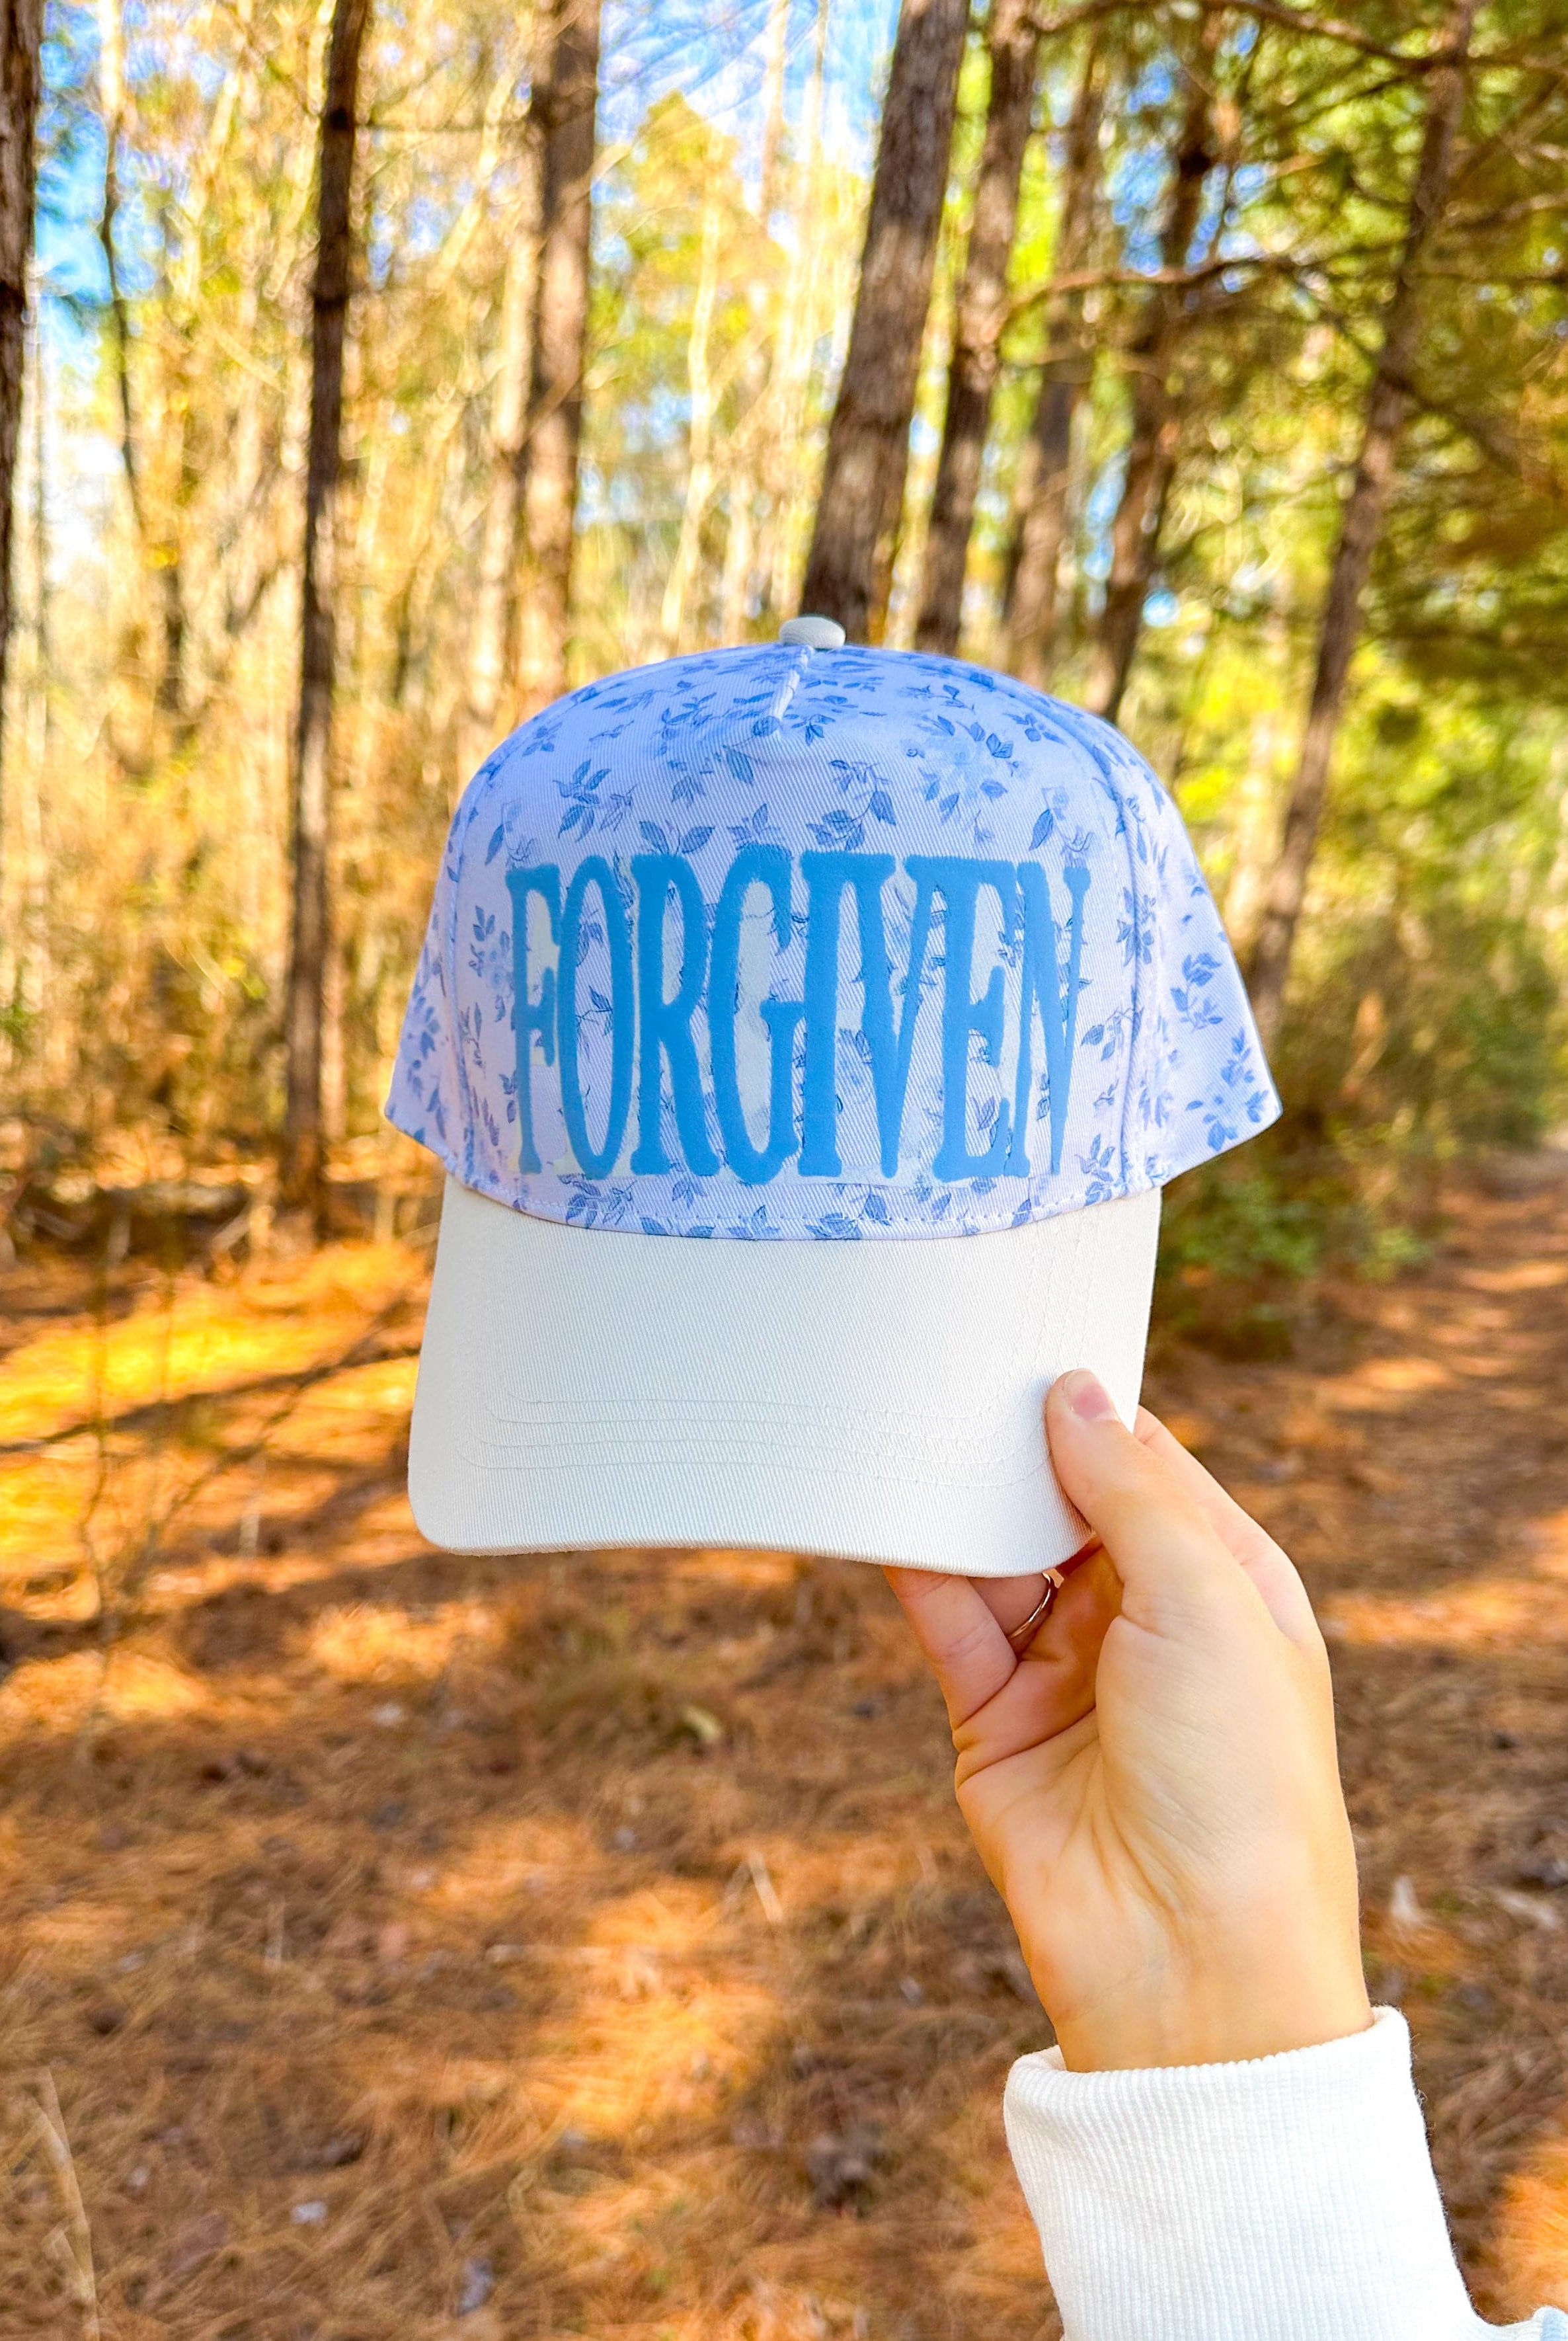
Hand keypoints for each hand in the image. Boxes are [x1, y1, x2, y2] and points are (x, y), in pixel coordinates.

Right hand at [886, 1369, 1371, 2072]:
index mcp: (1226, 1584)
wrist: (1190, 1961)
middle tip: (947, 1373)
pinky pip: (949, 1620)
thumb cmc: (1238, 1776)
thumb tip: (1075, 1393)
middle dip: (1012, 1451)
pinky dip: (915, 1567)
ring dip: (958, 1502)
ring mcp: (1069, 1672)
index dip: (1092, 1411)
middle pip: (1063, 1505)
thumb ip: (1132, 1491)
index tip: (1027, 1346)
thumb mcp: (1207, 1600)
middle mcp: (1147, 1622)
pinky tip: (884, 1509)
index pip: (1150, 1467)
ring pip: (997, 1556)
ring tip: (903, 1427)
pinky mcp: (995, 1722)